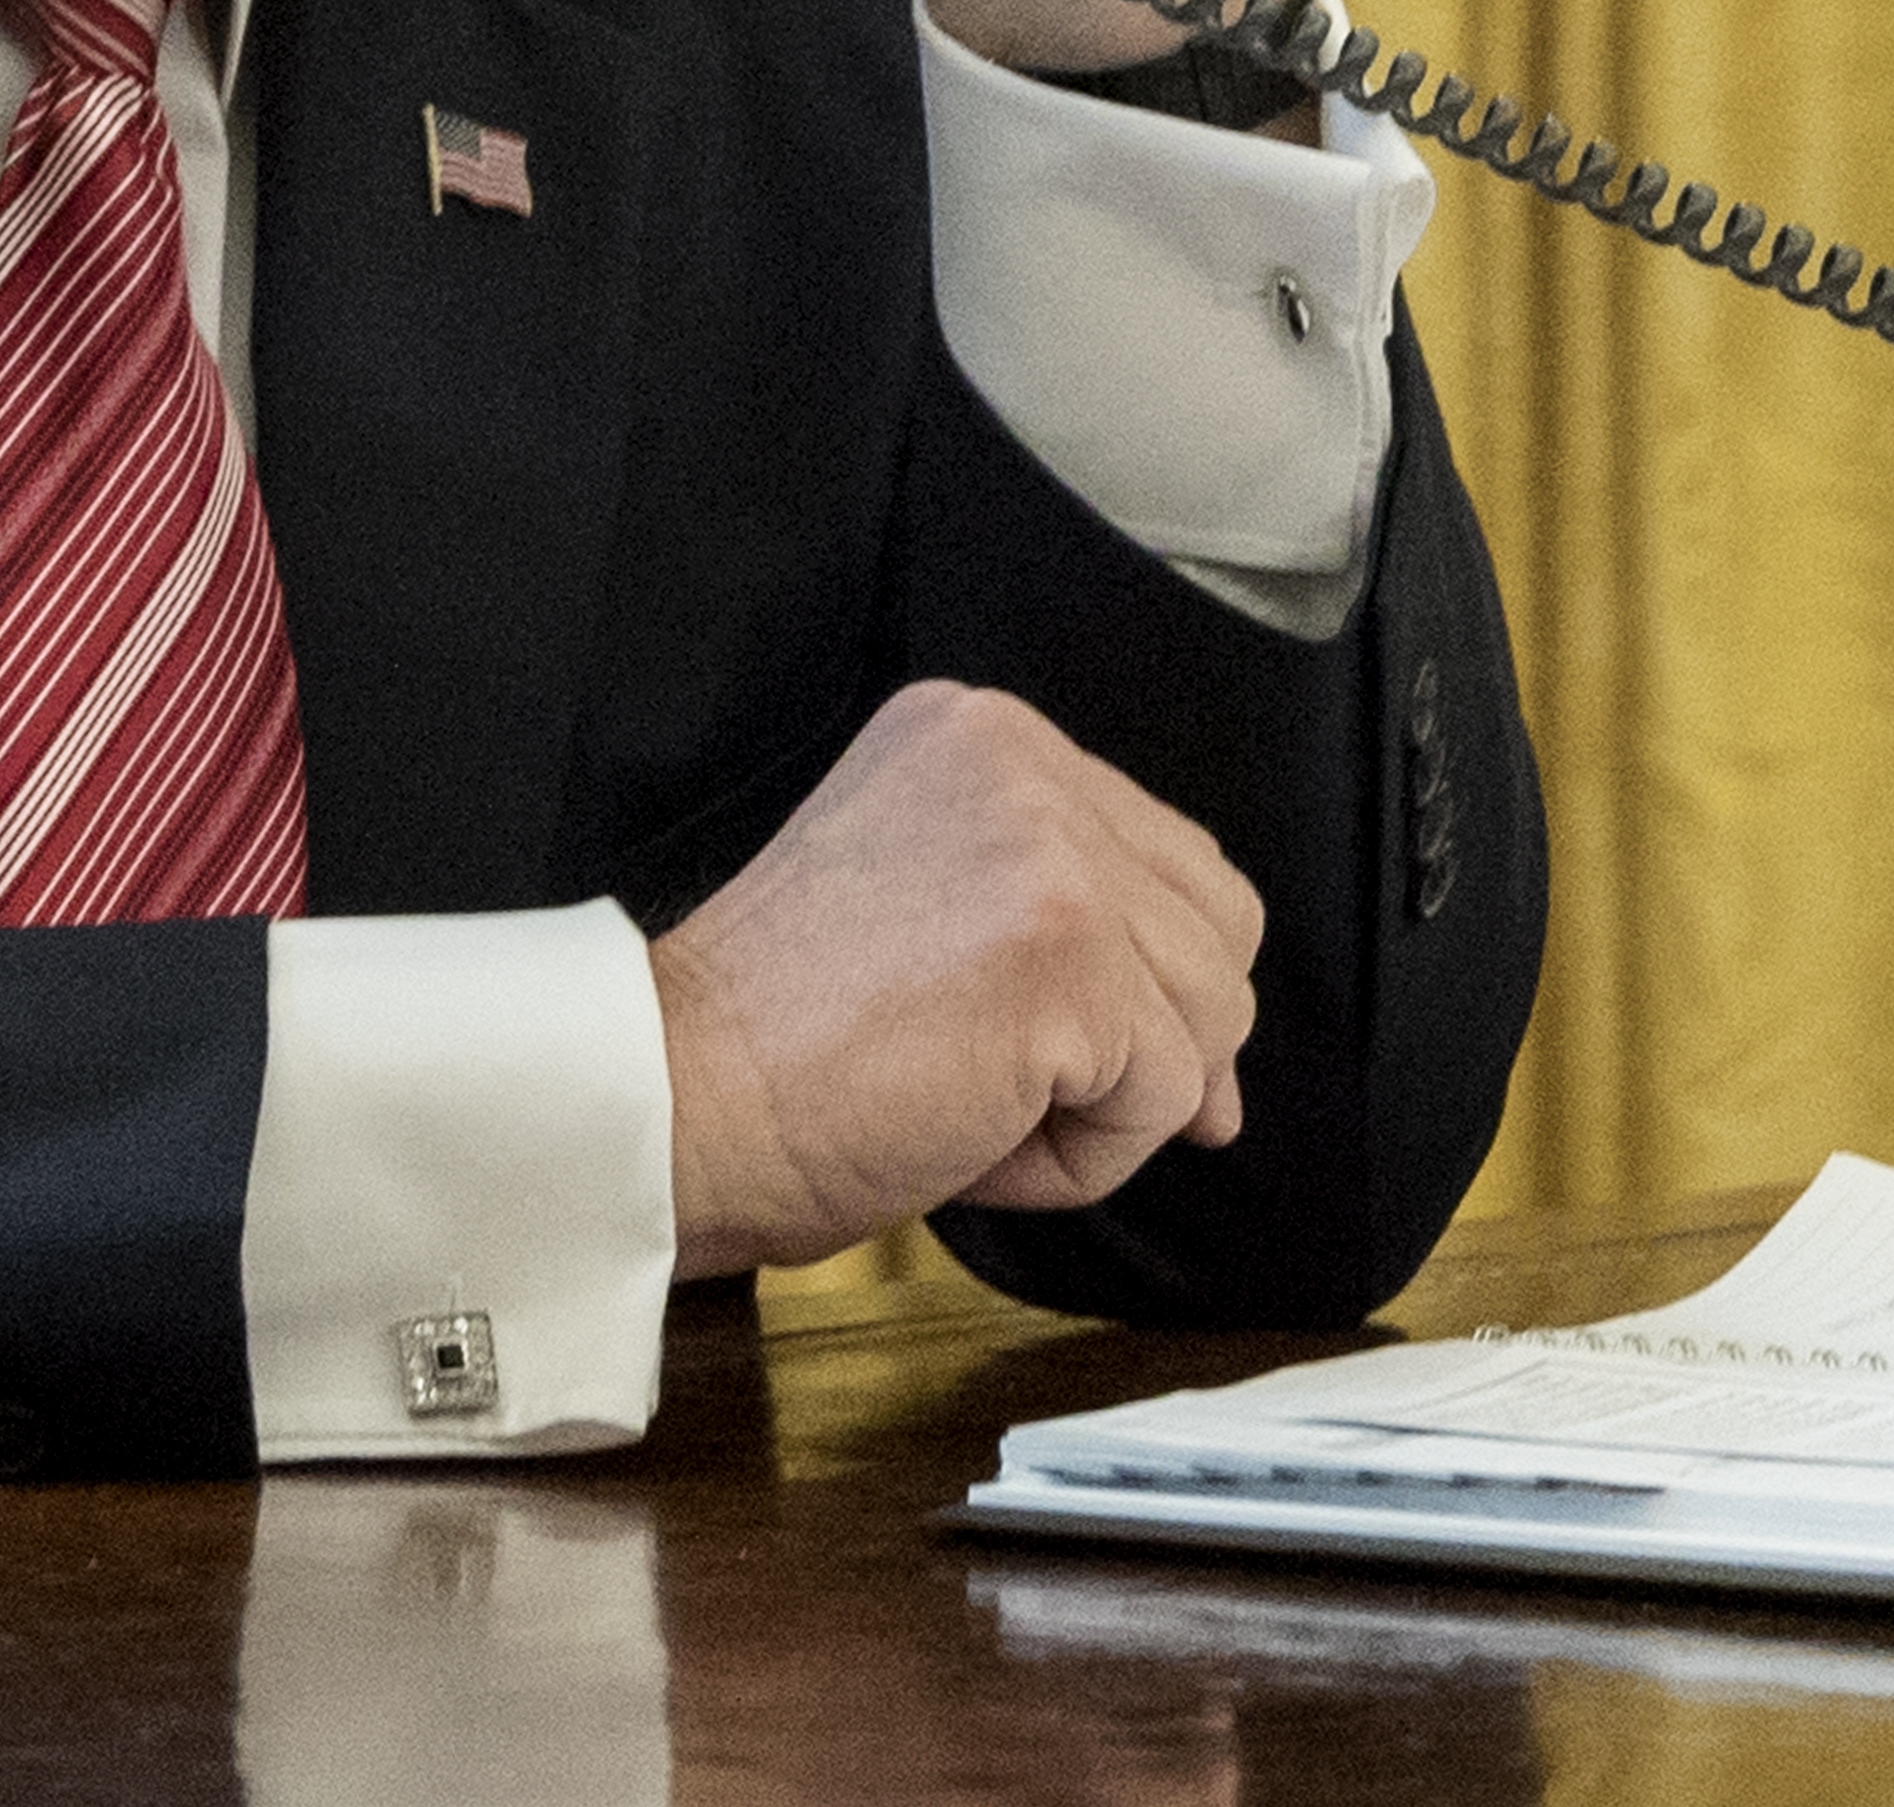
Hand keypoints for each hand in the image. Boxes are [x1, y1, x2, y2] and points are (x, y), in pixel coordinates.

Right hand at [648, 678, 1263, 1277]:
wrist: (673, 1101)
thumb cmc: (777, 1047)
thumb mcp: (936, 923)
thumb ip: (1075, 936)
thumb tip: (1220, 1074)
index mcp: (983, 736)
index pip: (1166, 855)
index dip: (1152, 981)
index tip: (1075, 1051)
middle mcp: (1025, 764)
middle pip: (1217, 924)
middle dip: (1159, 1040)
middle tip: (1037, 1099)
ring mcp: (1051, 851)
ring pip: (1205, 1014)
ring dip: (1109, 1106)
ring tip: (974, 1109)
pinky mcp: (1067, 955)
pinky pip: (1165, 1097)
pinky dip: (1085, 1158)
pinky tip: (975, 1140)